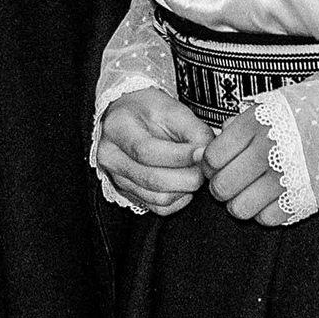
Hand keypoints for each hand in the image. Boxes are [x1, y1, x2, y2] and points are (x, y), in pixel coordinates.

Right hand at [95, 87, 208, 214]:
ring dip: (185, 189)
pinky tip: (184, 184)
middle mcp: (111, 157)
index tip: (201, 154)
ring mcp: (116, 178)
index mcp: (117, 128)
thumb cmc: (150, 110)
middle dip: (187, 177)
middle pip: (152, 179)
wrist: (129, 115)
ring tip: (196, 173)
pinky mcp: (127, 193)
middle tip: (205, 168)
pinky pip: (158, 208)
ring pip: (157, 198)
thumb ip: (193, 131)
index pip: (146, 151)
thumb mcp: (173, 109)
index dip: (178, 156)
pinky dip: (178, 200)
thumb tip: (207, 155)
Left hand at [201, 103, 296, 226]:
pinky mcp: (302, 197)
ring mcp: (285, 177)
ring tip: (249, 192)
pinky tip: (270, 198)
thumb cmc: (301, 115)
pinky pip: (267, 219)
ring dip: (240, 204)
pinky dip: (264, 213)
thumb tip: (208, 151)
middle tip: (230, 182)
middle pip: (222, 187)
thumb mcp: (267, 108)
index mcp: (255, 125)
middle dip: (221, 188)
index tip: (216, 165)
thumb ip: (236, 127)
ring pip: (239, 209)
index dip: (208, 165)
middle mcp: (267, 151)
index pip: (211, 158)